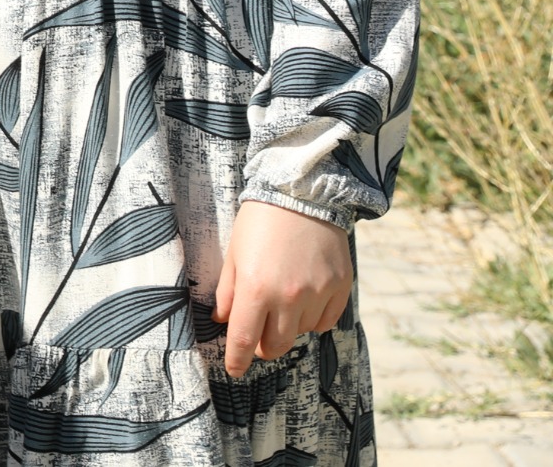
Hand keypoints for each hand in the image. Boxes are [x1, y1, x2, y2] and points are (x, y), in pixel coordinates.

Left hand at [215, 199, 352, 376]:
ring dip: (288, 328)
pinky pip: (325, 321)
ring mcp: (318, 294)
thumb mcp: (234, 254)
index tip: (234, 370)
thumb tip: (223, 320)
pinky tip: (304, 300)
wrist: (302, 193)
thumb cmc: (260, 221)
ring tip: (281, 303)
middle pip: (276, 345)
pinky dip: (313, 319)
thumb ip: (228, 292)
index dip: (238, 359)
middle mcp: (289, 296)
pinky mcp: (340, 288)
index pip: (245, 339)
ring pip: (301, 333)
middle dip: (263, 348)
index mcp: (257, 288)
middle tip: (258, 338)